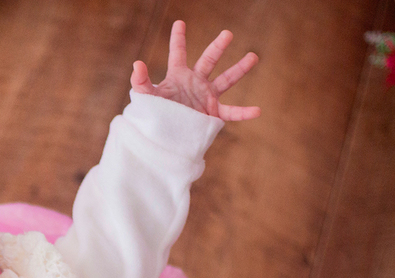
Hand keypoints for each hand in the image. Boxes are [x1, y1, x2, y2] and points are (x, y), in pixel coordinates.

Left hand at [130, 20, 259, 120]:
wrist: (163, 138)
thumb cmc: (153, 115)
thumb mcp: (146, 98)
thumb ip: (141, 81)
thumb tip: (137, 63)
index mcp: (178, 76)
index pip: (177, 53)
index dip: (177, 38)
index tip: (179, 23)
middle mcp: (195, 82)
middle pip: (209, 60)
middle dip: (218, 46)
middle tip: (228, 33)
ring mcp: (206, 96)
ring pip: (226, 80)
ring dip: (239, 69)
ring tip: (253, 56)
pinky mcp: (212, 113)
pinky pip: (231, 112)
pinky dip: (244, 112)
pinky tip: (257, 110)